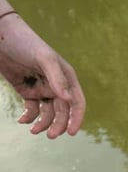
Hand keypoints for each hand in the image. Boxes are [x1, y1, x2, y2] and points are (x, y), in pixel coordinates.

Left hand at [0, 12, 85, 136]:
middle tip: (50, 136)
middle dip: (57, 125)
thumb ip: (57, 79)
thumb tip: (68, 100)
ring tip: (33, 130)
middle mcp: (57, 85)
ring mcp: (41, 89)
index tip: (70, 132)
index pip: (77, 102)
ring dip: (43, 124)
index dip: (76, 118)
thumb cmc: (26, 42)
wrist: (2, 36)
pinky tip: (23, 120)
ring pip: (47, 113)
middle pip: (62, 111)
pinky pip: (31, 109)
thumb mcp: (44, 58)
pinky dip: (29, 117)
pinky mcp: (26, 91)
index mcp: (67, 78)